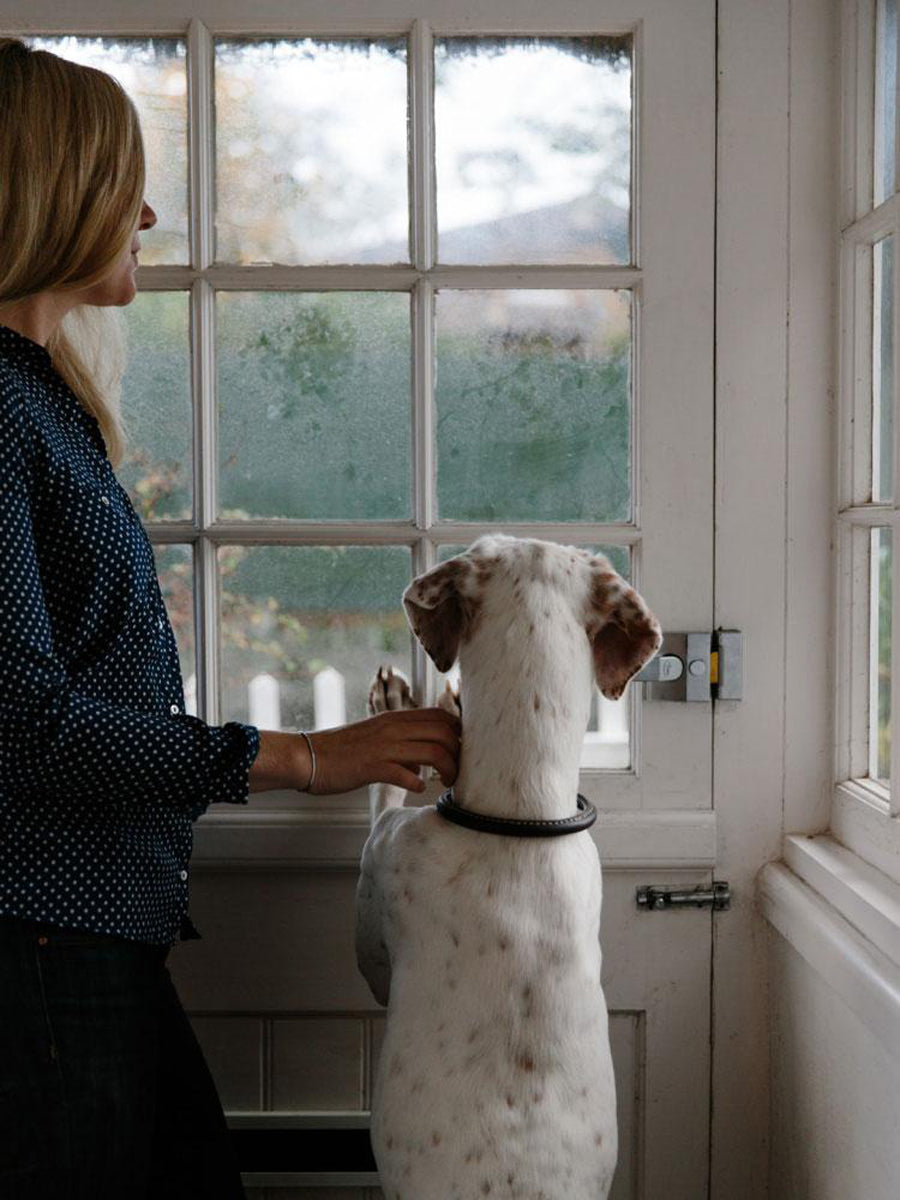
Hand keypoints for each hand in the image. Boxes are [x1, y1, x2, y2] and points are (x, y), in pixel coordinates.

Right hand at [302, 707, 461, 795]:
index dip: (459, 732)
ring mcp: (384, 746)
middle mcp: (393, 728)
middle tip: (459, 771)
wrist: (307, 756)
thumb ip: (402, 744)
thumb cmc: (342, 751)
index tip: (462, 751)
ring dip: (448, 770)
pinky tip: (418, 789)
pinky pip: (405, 773)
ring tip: (447, 783)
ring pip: (433, 751)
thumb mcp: (376, 737)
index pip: (441, 715)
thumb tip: (423, 761)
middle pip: (444, 732)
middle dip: (460, 753)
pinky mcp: (372, 767)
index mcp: (395, 718)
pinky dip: (418, 783)